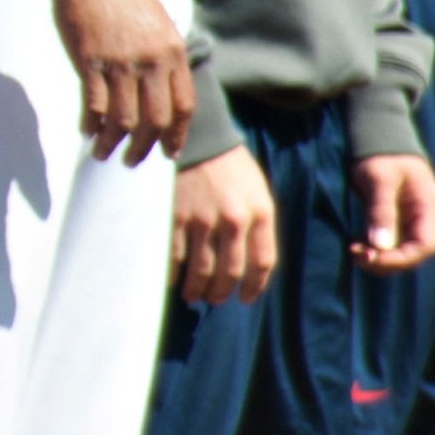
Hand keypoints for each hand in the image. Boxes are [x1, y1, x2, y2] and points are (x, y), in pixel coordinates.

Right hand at [50, 0, 191, 165]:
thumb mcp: (157, 23)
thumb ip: (162, 56)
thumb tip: (158, 91)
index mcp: (173, 52)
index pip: (183, 106)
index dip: (176, 135)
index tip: (167, 152)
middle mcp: (152, 62)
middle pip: (155, 120)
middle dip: (144, 147)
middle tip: (132, 161)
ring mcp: (121, 63)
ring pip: (123, 120)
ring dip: (112, 142)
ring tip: (102, 152)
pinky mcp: (90, 61)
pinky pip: (94, 105)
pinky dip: (91, 123)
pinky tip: (86, 130)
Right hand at [171, 144, 277, 304]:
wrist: (196, 136)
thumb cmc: (229, 167)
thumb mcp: (256, 190)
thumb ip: (258, 224)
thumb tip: (249, 264)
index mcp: (259, 213)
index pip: (262, 263)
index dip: (254, 288)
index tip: (243, 298)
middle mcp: (233, 220)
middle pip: (230, 272)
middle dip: (221, 292)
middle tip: (213, 299)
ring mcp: (201, 218)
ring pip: (201, 270)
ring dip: (197, 288)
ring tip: (192, 294)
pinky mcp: (174, 214)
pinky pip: (173, 255)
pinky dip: (172, 273)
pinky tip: (172, 278)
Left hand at [352, 151, 434, 274]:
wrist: (377, 134)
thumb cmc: (380, 153)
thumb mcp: (379, 178)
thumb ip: (381, 210)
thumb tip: (380, 246)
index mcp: (427, 206)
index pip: (424, 245)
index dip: (401, 258)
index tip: (372, 258)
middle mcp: (422, 216)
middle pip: (412, 251)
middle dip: (387, 259)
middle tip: (357, 256)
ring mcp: (408, 217)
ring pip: (399, 248)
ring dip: (378, 255)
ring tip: (354, 251)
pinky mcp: (393, 217)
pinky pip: (388, 240)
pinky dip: (374, 246)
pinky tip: (356, 244)